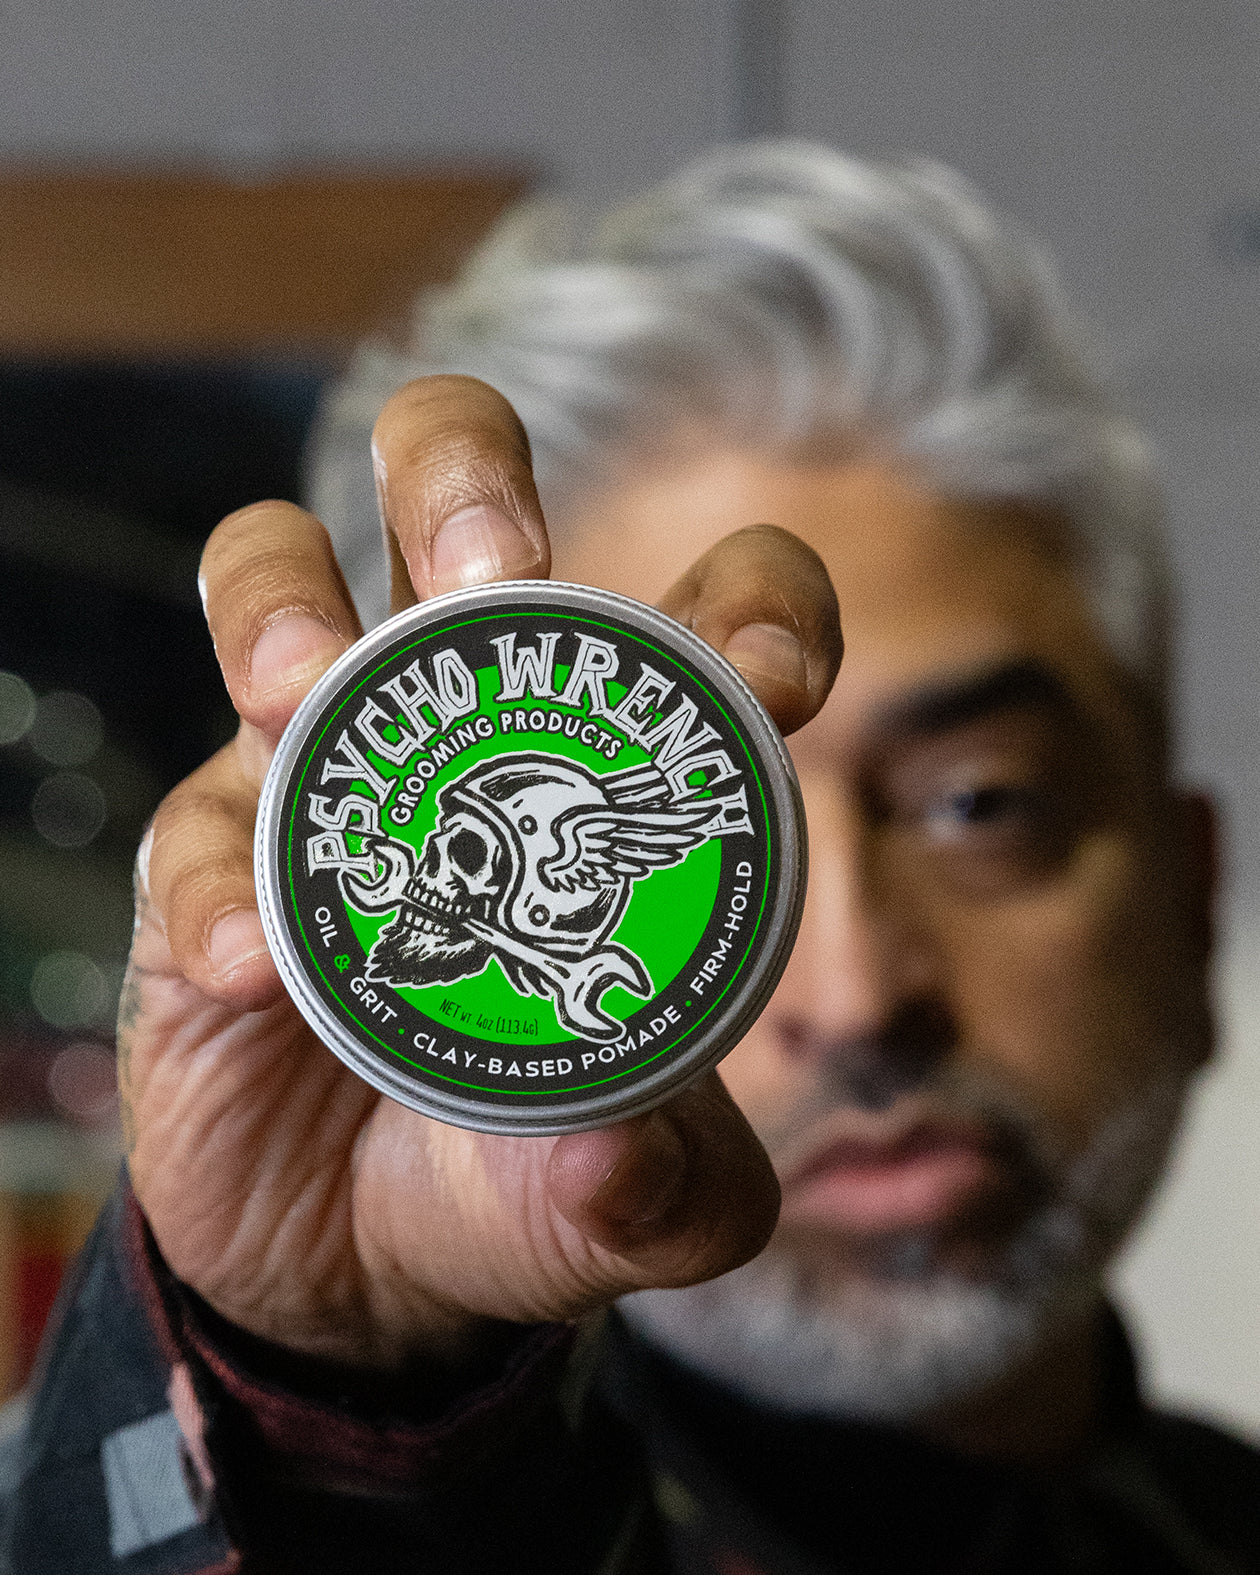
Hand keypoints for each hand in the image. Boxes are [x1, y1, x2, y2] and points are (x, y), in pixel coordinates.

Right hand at [121, 375, 842, 1369]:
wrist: (366, 1270)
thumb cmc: (527, 1180)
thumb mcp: (636, 1202)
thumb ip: (673, 1192)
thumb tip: (616, 1152)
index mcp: (609, 769)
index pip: (700, 618)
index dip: (752, 605)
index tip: (772, 682)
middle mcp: (464, 733)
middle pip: (454, 505)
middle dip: (470, 482)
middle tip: (500, 571)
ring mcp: (324, 778)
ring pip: (275, 581)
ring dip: (287, 606)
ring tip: (312, 688)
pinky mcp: (208, 861)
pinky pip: (195, 828)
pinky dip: (221, 883)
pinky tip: (258, 967)